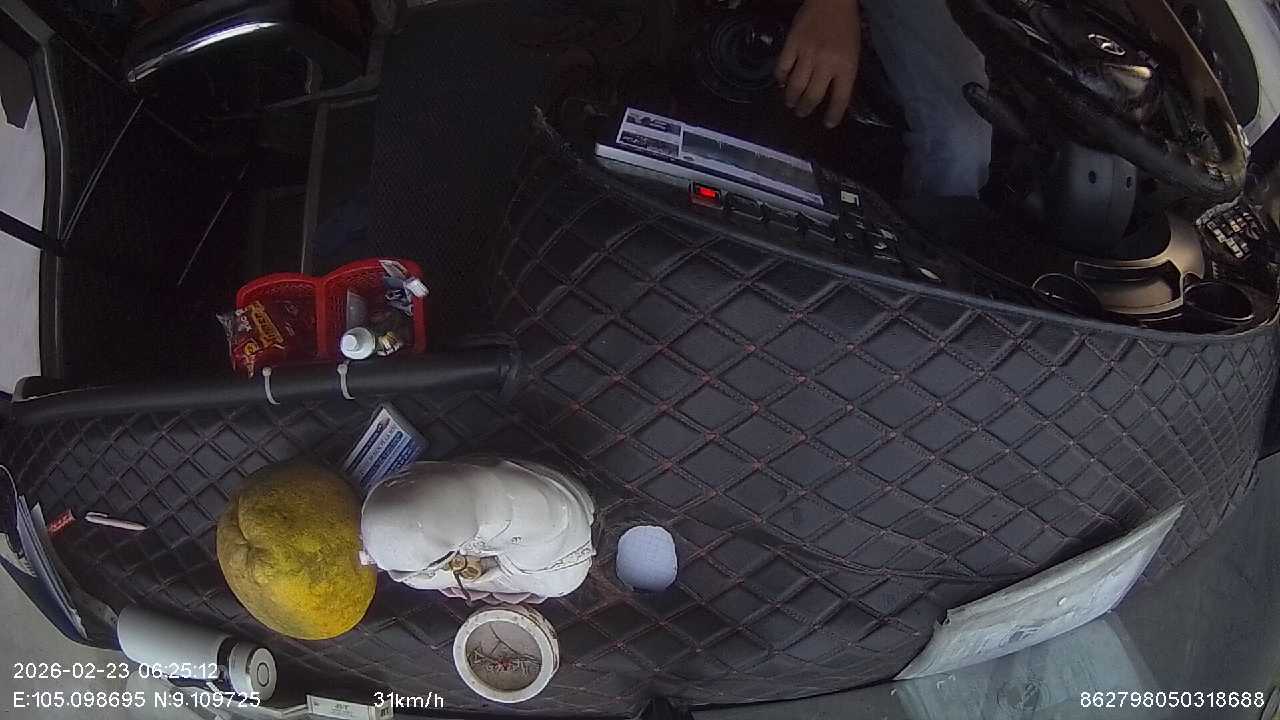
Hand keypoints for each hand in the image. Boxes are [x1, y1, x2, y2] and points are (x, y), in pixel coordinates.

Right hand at [775, 0, 860, 127]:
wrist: (832, 0)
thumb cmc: (846, 26)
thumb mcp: (853, 52)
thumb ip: (843, 73)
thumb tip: (831, 95)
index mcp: (846, 66)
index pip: (840, 99)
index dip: (833, 115)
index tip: (827, 124)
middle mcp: (827, 63)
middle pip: (813, 96)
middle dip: (806, 109)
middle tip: (802, 113)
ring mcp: (807, 54)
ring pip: (796, 86)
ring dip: (791, 99)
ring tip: (790, 103)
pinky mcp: (792, 44)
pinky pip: (782, 68)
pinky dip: (781, 78)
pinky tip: (782, 81)